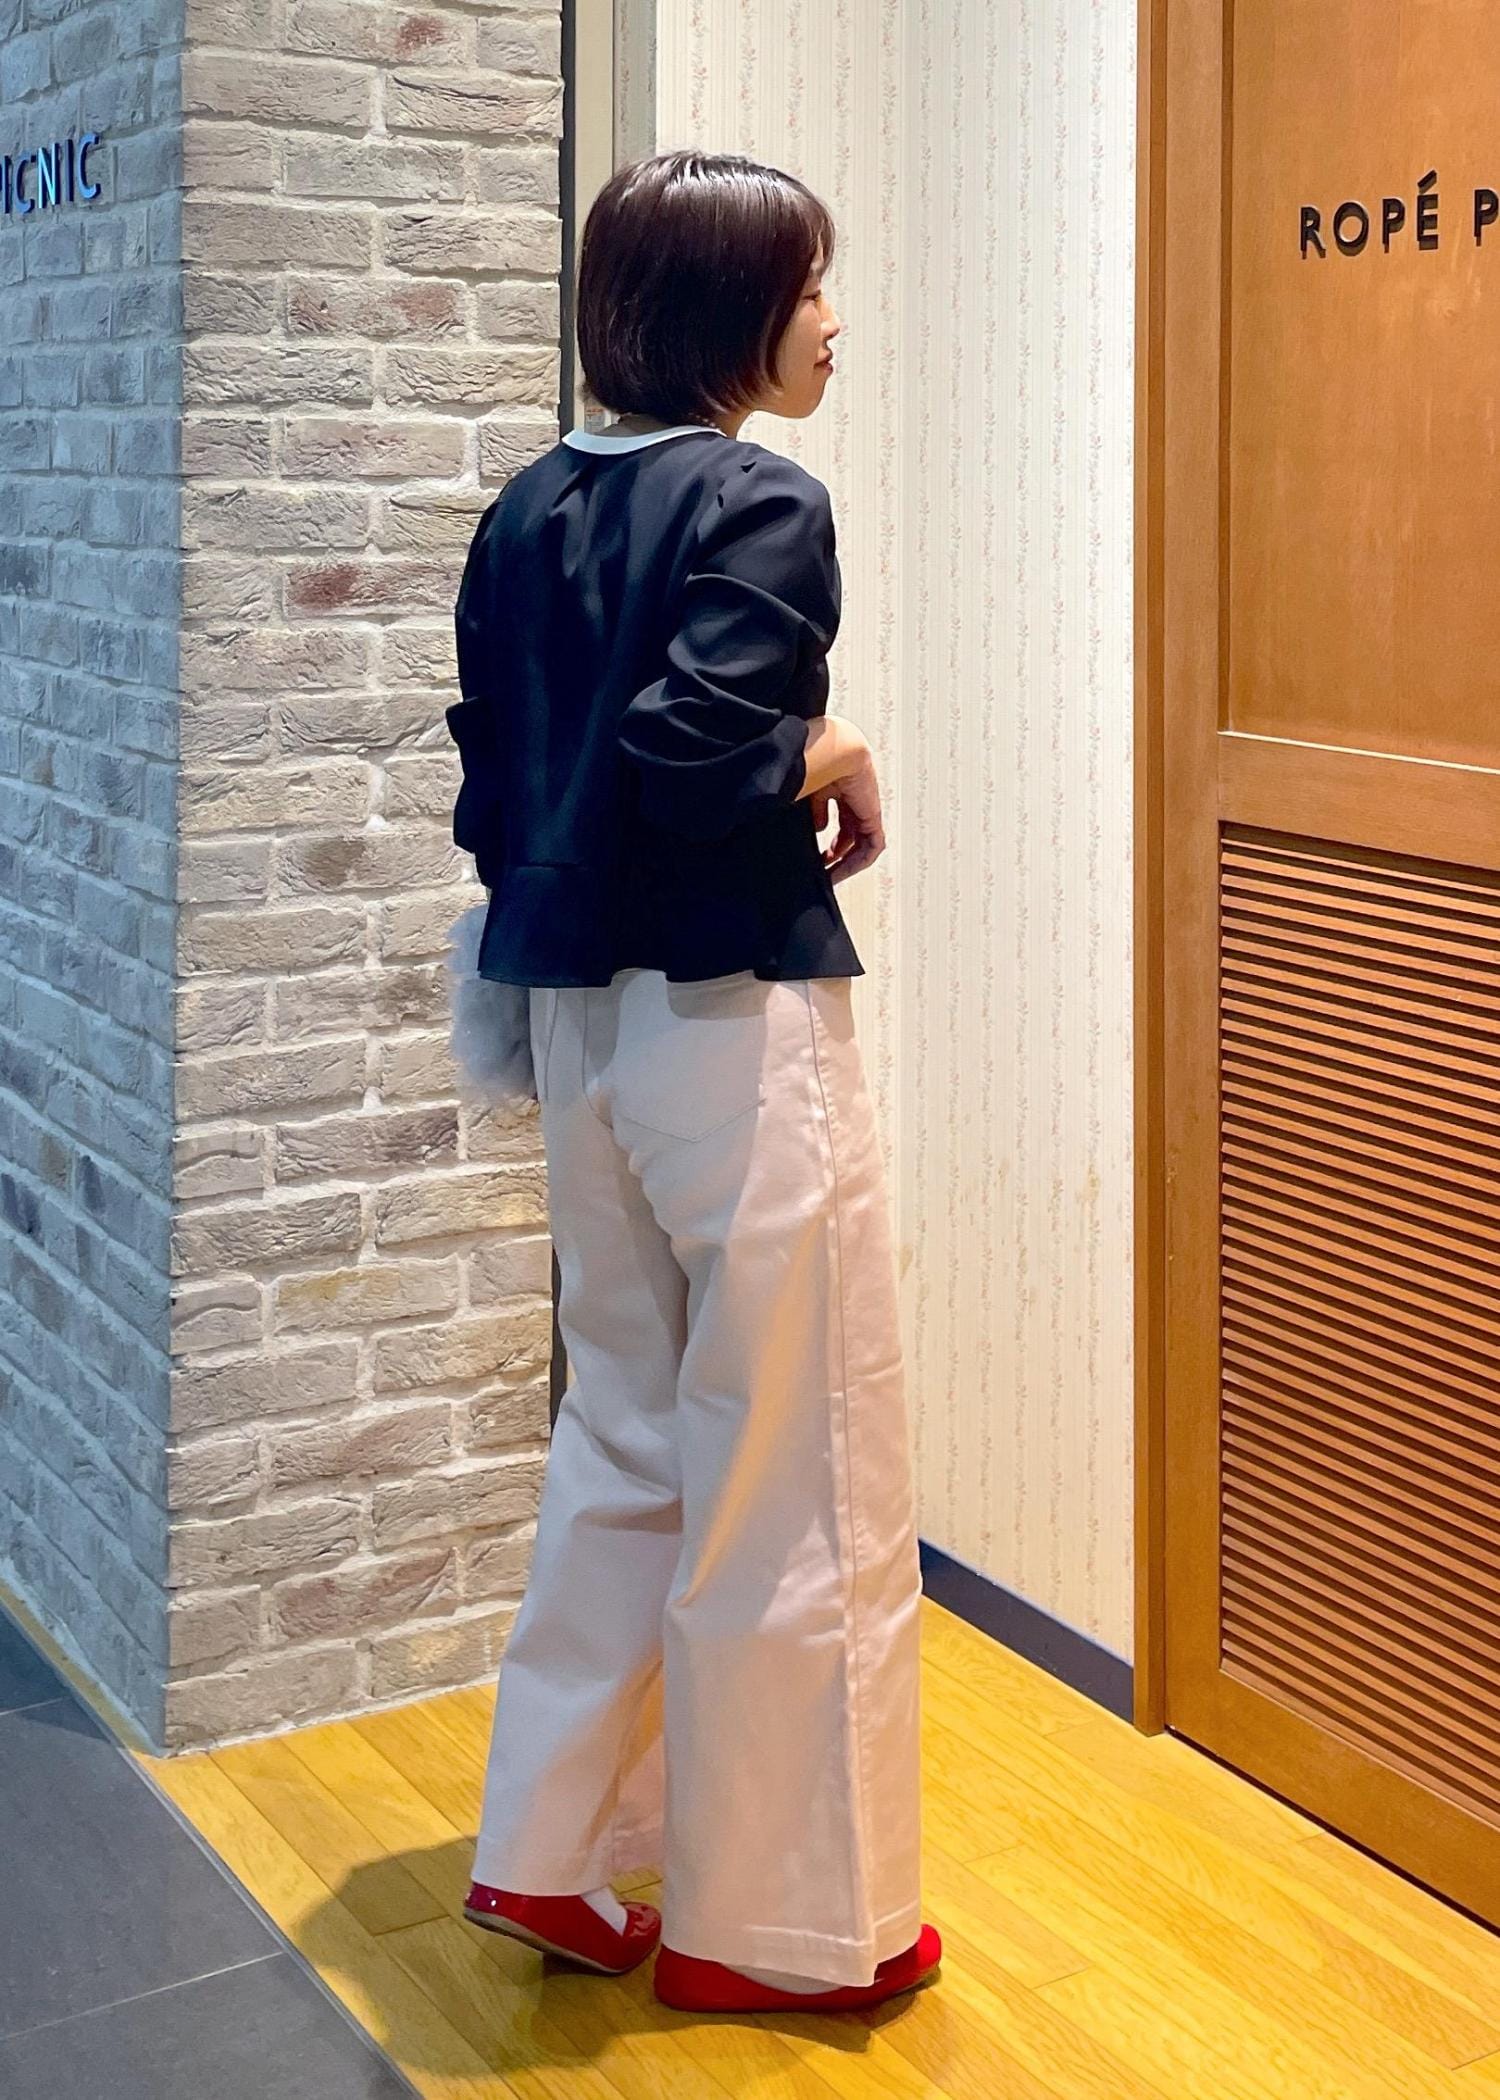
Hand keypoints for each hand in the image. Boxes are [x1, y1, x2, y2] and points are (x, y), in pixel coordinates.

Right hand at [817, 749, 884, 883]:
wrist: (833, 751)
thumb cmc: (815, 762)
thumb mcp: (805, 791)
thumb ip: (809, 810)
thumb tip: (815, 827)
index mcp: (835, 785)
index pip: (833, 817)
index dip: (824, 837)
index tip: (813, 856)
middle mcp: (852, 796)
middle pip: (848, 831)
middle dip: (834, 853)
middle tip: (821, 870)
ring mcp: (865, 806)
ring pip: (860, 841)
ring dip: (845, 861)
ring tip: (829, 876)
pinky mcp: (873, 816)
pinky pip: (872, 845)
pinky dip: (858, 861)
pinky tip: (841, 870)